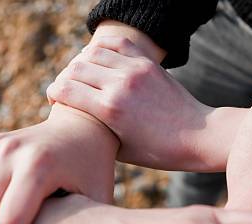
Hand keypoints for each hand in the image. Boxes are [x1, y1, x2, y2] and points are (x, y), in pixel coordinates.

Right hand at [46, 36, 217, 170]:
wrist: (198, 135)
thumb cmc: (158, 152)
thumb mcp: (121, 150)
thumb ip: (96, 130)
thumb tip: (75, 120)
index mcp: (111, 110)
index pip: (64, 89)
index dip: (53, 94)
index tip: (55, 102)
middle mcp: (120, 85)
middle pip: (74, 69)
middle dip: (63, 79)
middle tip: (66, 90)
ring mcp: (135, 70)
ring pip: (92, 53)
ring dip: (80, 63)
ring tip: (82, 77)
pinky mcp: (148, 63)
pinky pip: (116, 43)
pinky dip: (102, 49)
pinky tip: (99, 61)